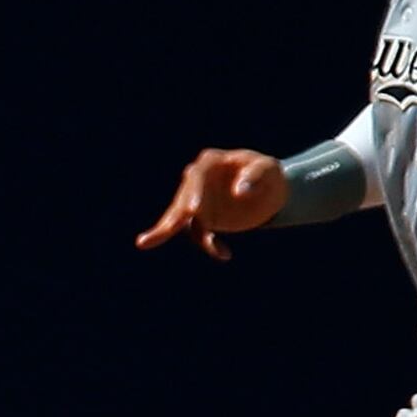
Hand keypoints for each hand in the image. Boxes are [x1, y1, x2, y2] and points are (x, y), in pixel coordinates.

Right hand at [136, 148, 288, 262]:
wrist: (270, 191)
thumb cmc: (268, 173)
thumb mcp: (269, 169)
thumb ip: (256, 175)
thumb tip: (239, 191)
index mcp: (211, 162)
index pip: (197, 176)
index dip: (194, 192)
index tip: (194, 210)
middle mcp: (199, 180)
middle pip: (182, 199)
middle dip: (174, 215)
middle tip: (167, 228)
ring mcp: (198, 200)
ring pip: (180, 218)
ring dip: (169, 231)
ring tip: (147, 242)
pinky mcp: (203, 219)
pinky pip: (199, 233)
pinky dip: (208, 245)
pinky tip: (225, 254)